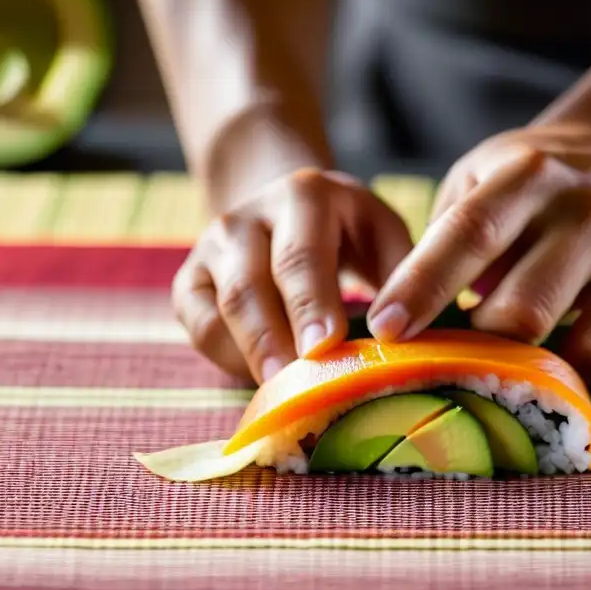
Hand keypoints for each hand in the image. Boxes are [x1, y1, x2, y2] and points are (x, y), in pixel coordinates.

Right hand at [173, 167, 413, 382]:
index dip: (310, 303)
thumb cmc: (350, 232)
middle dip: (272, 339)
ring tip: (281, 393)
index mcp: (303, 197)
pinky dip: (228, 358)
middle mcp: (246, 217)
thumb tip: (397, 331)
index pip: (300, 255)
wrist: (289, 210)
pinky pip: (200, 328)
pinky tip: (262, 375)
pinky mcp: (190, 282)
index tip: (326, 345)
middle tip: (297, 384)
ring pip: (220, 310)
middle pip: (249, 285)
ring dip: (251, 355)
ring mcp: (211, 249)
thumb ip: (400, 276)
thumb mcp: (384, 234)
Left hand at [366, 125, 590, 384]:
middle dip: (482, 345)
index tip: (385, 330)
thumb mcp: (480, 176)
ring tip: (522, 351)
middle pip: (524, 312)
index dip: (421, 287)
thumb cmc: (535, 182)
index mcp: (530, 177)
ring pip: (582, 353)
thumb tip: (397, 321)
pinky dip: (589, 374)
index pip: (468, 235)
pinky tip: (571, 347)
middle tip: (462, 350)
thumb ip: (441, 235)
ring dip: (541, 368)